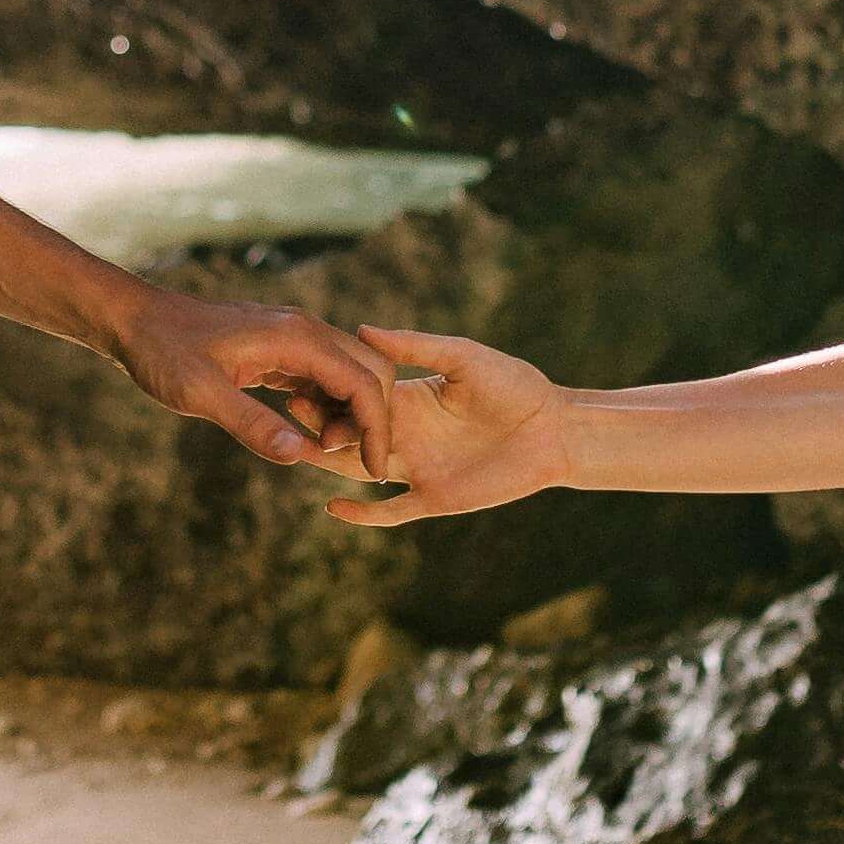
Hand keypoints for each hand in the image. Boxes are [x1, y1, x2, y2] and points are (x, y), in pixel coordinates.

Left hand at [104, 283, 392, 465]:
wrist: (135, 321)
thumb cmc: (162, 352)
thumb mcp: (200, 393)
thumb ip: (251, 423)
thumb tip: (300, 456)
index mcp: (296, 337)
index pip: (363, 383)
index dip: (376, 429)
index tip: (375, 470)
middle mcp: (304, 331)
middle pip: (370, 372)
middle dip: (370, 418)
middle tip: (336, 455)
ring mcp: (293, 338)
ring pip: (349, 374)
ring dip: (348, 413)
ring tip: (317, 446)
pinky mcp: (280, 349)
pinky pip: (322, 377)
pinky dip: (327, 405)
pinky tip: (304, 429)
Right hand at [316, 324, 571, 527]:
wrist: (554, 429)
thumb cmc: (515, 385)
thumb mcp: (464, 358)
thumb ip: (416, 346)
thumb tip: (362, 328)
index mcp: (407, 398)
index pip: (355, 397)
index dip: (328, 392)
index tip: (297, 380)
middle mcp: (404, 434)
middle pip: (347, 434)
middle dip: (318, 425)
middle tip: (289, 415)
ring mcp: (416, 468)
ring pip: (359, 470)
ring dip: (329, 464)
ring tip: (296, 454)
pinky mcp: (435, 498)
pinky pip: (390, 512)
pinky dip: (362, 514)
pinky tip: (333, 508)